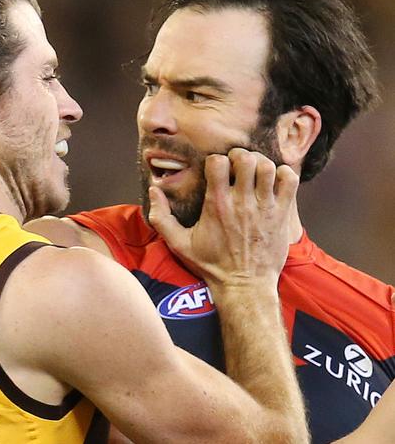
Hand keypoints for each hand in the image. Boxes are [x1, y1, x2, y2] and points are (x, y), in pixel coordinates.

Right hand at [148, 148, 298, 289]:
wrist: (244, 286)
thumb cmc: (211, 265)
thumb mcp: (178, 244)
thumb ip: (161, 217)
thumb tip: (153, 191)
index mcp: (217, 205)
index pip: (218, 162)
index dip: (215, 160)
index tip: (214, 169)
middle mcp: (242, 203)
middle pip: (246, 159)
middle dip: (239, 156)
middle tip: (236, 164)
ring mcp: (264, 208)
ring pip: (268, 167)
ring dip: (260, 163)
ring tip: (254, 171)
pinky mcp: (281, 215)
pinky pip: (289, 181)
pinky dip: (283, 174)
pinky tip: (273, 181)